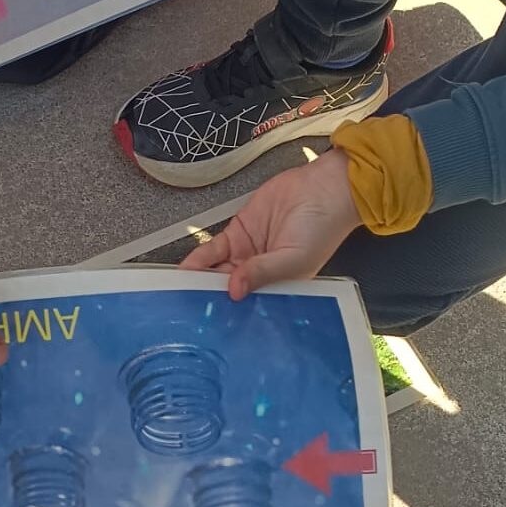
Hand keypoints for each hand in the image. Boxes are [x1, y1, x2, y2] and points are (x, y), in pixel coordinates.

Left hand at [182, 149, 359, 298]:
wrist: (324, 185)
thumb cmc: (323, 225)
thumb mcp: (294, 257)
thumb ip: (262, 272)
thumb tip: (234, 289)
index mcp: (278, 289)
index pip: (247, 306)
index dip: (227, 312)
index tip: (208, 321)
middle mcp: (260, 275)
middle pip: (226, 290)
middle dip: (206, 298)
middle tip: (186, 308)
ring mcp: (247, 254)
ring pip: (216, 271)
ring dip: (198, 280)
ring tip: (181, 291)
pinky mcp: (238, 234)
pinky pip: (213, 250)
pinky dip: (199, 259)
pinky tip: (187, 269)